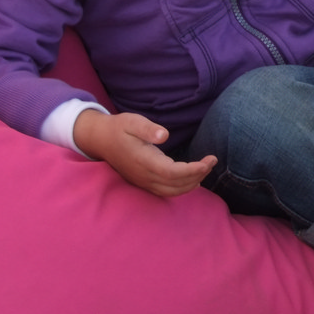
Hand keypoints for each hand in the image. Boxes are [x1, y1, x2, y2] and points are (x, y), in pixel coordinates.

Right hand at [74, 108, 217, 197]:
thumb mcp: (131, 121)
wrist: (100, 140)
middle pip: (176, 184)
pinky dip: (182, 188)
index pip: (172, 172)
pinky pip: (166, 191)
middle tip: (212, 160)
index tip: (209, 160)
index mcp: (143, 160)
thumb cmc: (119, 128)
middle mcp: (143, 175)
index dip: (193, 170)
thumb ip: (147, 128)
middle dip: (198, 175)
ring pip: (172, 191)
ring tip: (206, 168)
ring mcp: (143, 182)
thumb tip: (164, 135)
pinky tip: (193, 180)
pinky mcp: (144, 183)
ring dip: (192, 183)